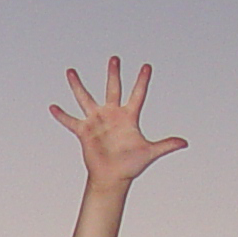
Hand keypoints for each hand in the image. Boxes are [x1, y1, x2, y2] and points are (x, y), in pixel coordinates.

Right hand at [51, 57, 186, 187]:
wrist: (112, 178)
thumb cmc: (131, 166)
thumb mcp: (149, 153)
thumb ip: (166, 145)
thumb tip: (184, 143)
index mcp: (129, 117)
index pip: (137, 94)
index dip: (142, 81)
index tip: (146, 66)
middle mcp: (112, 115)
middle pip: (113, 88)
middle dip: (114, 74)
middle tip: (114, 58)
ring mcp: (97, 122)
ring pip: (86, 98)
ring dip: (78, 85)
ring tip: (70, 71)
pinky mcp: (84, 132)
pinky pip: (71, 121)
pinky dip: (61, 115)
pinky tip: (52, 106)